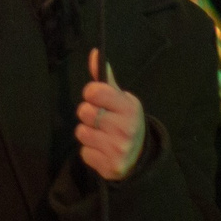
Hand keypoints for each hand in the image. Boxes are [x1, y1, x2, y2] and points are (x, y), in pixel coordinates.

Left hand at [76, 50, 146, 181]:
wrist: (138, 157)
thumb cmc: (125, 121)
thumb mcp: (121, 99)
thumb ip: (105, 79)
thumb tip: (94, 53)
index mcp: (130, 108)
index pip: (95, 91)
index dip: (91, 93)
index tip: (96, 98)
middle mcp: (126, 129)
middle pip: (84, 112)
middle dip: (88, 114)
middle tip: (99, 119)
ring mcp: (118, 149)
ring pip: (81, 132)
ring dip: (87, 133)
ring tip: (100, 134)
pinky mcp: (110, 167)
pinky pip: (84, 153)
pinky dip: (89, 151)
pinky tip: (101, 150)